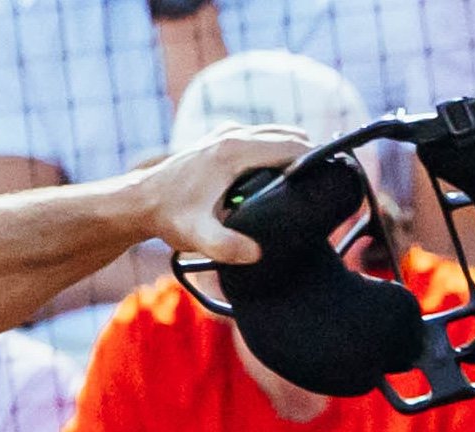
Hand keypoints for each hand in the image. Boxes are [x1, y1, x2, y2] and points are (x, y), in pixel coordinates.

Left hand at [137, 125, 314, 264]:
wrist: (139, 202)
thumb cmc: (169, 217)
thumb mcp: (197, 236)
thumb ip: (226, 247)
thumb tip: (256, 254)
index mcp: (234, 150)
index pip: (290, 146)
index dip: (317, 161)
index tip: (334, 179)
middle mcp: (232, 135)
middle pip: (288, 135)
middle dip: (311, 156)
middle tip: (329, 184)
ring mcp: (226, 134)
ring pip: (275, 135)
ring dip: (295, 152)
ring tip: (312, 181)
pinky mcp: (221, 140)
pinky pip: (261, 139)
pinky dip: (278, 151)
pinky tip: (283, 178)